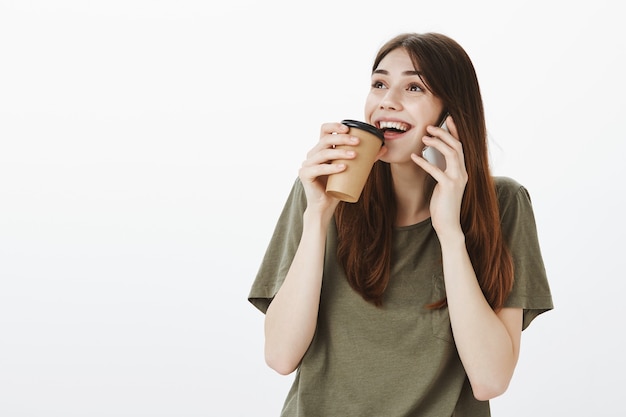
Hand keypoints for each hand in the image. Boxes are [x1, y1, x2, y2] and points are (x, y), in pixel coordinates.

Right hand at [298, 122, 359, 214]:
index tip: (348, 129)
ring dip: (339, 152)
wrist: (325, 205)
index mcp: (322, 149)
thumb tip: (383, 148)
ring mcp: (307, 164)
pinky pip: (318, 168)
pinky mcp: (305, 175)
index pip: (324, 130)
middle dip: (342, 139)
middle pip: (325, 140)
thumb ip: (365, 158)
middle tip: (357, 142)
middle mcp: (313, 154)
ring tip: (354, 155)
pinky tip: (342, 167)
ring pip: (323, 153)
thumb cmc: (338, 186)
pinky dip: (331, 168)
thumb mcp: (352, 169)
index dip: (334, 126)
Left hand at [410, 115, 466, 238]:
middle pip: (457, 146)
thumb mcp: (443, 184)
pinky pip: (436, 169)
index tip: (448, 119)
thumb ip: (442, 170)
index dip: (455, 131)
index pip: (461, 146)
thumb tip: (431, 156)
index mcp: (462, 171)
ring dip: (437, 143)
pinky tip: (414, 157)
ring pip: (451, 153)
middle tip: (429, 126)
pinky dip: (424, 162)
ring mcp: (457, 179)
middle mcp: (463, 172)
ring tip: (423, 137)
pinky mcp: (449, 186)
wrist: (449, 225)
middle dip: (444, 133)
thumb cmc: (443, 205)